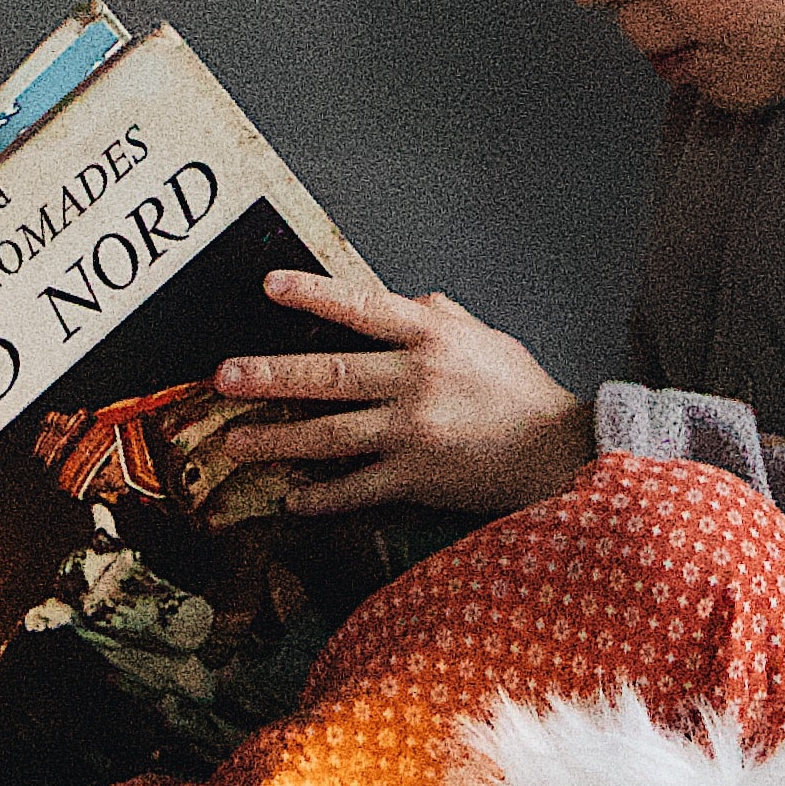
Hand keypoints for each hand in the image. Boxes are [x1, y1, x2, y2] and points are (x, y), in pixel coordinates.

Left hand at [219, 270, 591, 516]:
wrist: (560, 451)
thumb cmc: (522, 391)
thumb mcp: (484, 336)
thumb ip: (439, 316)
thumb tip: (402, 298)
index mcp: (432, 336)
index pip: (362, 307)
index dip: (313, 295)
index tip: (268, 287)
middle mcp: (417, 379)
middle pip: (329, 375)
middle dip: (270, 375)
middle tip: (224, 376)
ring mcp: (414, 431)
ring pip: (330, 435)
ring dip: (278, 439)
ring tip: (236, 442)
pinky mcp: (418, 477)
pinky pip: (358, 487)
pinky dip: (323, 496)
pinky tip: (293, 498)